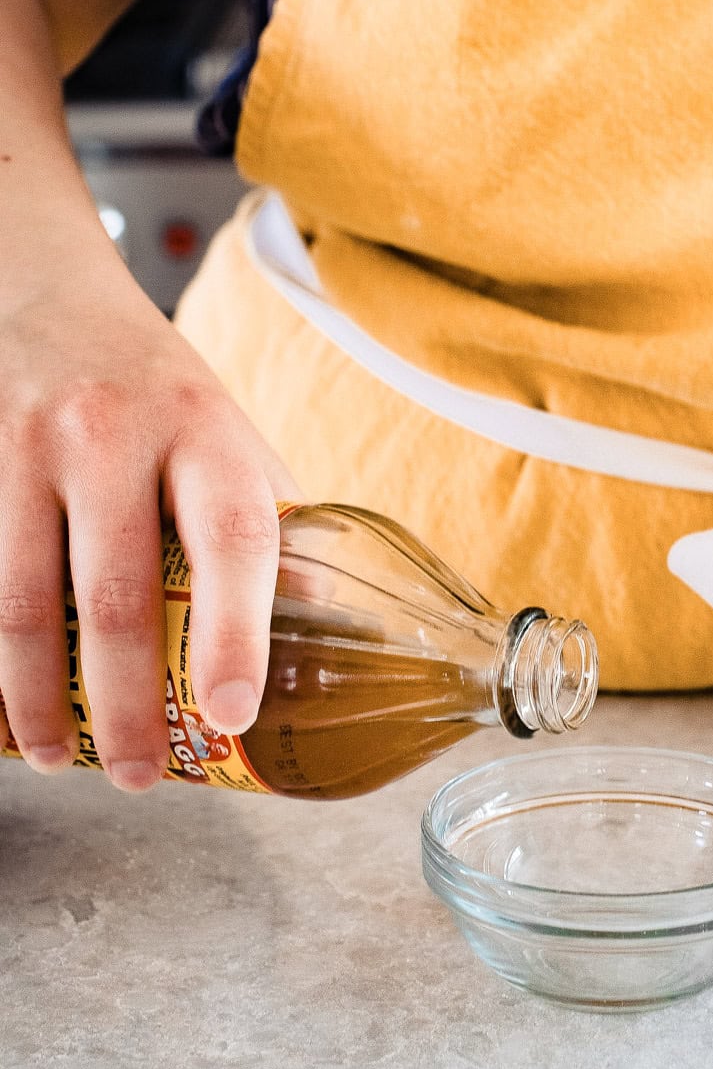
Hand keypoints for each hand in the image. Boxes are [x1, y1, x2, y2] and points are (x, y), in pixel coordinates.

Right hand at [0, 242, 299, 790]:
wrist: (40, 292)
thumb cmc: (152, 387)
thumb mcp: (226, 433)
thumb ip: (268, 523)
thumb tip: (324, 627)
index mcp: (202, 429)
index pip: (231, 537)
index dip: (236, 632)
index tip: (233, 714)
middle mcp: (110, 433)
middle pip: (114, 593)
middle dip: (125, 704)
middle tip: (139, 777)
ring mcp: (24, 445)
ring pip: (17, 599)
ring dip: (35, 697)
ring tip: (60, 755)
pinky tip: (3, 699)